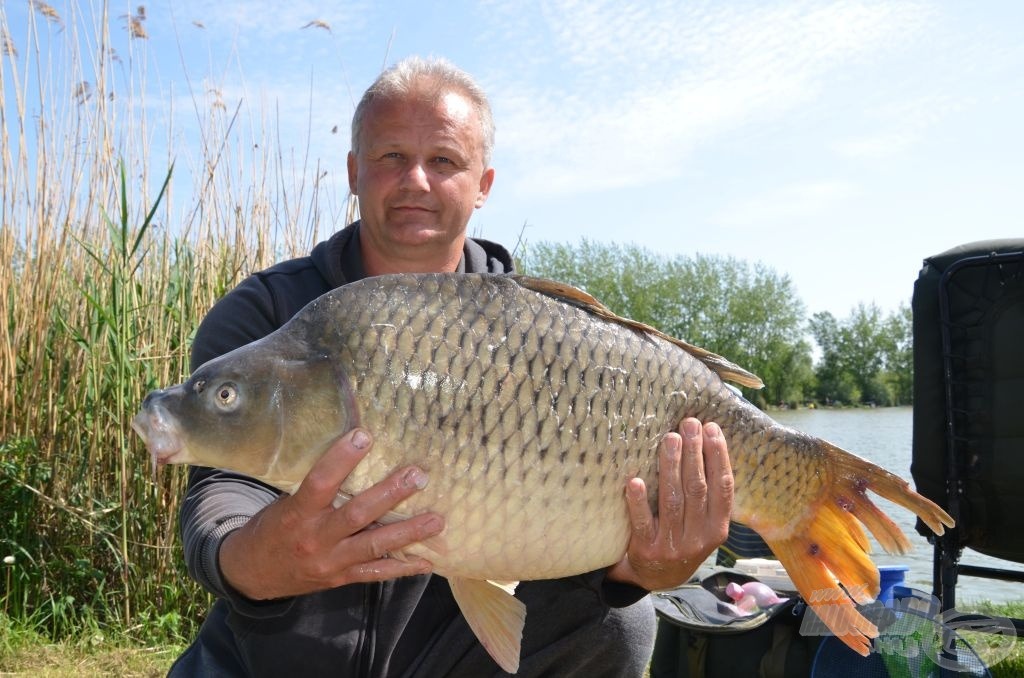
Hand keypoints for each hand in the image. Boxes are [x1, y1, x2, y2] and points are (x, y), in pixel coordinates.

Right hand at [219, 428, 444, 599]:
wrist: (252, 572)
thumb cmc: (274, 526)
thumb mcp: (286, 502)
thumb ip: (317, 487)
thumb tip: (353, 452)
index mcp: (297, 513)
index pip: (320, 482)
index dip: (342, 458)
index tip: (364, 436)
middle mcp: (315, 538)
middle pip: (357, 514)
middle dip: (390, 495)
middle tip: (418, 477)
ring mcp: (331, 561)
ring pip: (374, 546)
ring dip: (408, 532)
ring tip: (437, 520)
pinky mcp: (341, 578)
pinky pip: (376, 573)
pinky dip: (403, 568)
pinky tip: (428, 560)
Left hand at [606, 418, 733, 590]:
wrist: (657, 578)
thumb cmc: (682, 538)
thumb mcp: (704, 525)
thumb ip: (708, 496)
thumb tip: (705, 443)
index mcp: (718, 528)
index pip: (723, 487)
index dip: (719, 456)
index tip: (712, 428)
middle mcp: (699, 537)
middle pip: (698, 488)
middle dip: (695, 452)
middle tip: (689, 424)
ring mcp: (673, 545)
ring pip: (673, 500)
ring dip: (671, 466)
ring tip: (670, 438)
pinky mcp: (647, 550)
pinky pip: (643, 522)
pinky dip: (639, 501)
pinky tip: (634, 481)